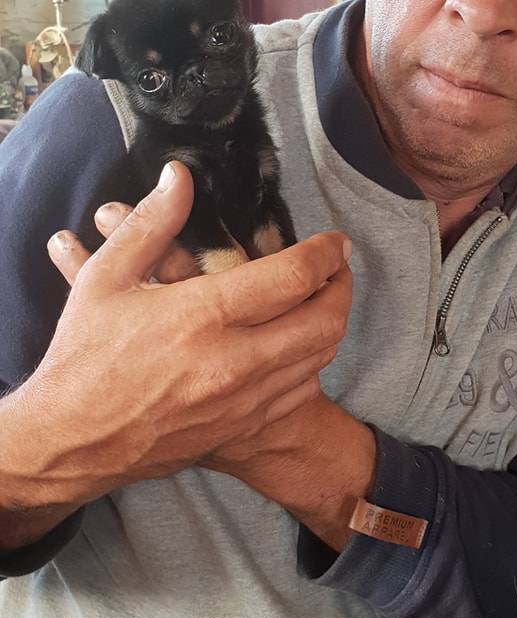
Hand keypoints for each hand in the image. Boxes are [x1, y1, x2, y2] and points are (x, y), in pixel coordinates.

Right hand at [89, 187, 374, 549]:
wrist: (72, 441)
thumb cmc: (84, 356)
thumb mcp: (106, 279)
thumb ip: (151, 224)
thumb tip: (179, 176)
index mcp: (202, 316)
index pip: (293, 277)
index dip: (325, 254)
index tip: (334, 242)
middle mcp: (233, 362)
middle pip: (324, 320)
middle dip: (342, 287)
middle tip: (338, 268)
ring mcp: (242, 401)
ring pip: (319, 358)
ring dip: (331, 323)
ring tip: (324, 299)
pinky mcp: (242, 428)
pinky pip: (301, 391)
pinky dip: (311, 362)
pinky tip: (297, 344)